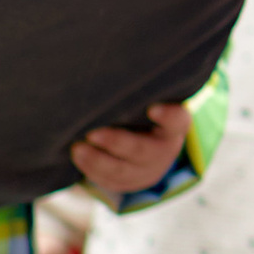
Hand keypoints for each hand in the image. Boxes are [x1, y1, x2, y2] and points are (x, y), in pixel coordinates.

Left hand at [71, 100, 190, 202]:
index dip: (167, 116)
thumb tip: (108, 70)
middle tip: (92, 134)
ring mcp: (149, 170)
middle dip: (116, 143)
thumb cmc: (144, 109)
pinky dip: (92, 171)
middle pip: (142, 150)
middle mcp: (166, 151)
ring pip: (123, 171)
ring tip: (77, 149)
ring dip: (97, 161)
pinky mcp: (131, 183)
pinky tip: (79, 158)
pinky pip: (111, 181)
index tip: (153, 108)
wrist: (151, 141)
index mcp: (175, 126)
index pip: (176, 120)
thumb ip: (138, 93)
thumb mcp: (150, 100)